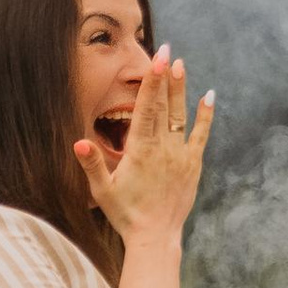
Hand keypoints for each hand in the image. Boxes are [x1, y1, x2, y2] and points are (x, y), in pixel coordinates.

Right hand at [76, 49, 212, 243]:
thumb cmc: (125, 214)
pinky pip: (200, 135)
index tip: (157, 61)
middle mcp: (162, 149)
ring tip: (181, 65)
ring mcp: (180, 156)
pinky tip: (209, 96)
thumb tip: (79, 143)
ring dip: (181, 90)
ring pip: (180, 116)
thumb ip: (91, 165)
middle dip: (165, 77)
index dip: (152, 83)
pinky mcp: (192, 165)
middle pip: (164, 106)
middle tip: (167, 51)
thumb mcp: (102, 191)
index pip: (146, 109)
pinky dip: (205, 116)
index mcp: (140, 151)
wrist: (155, 237)